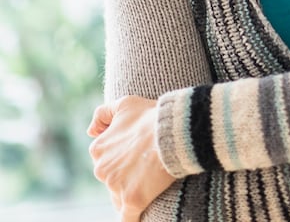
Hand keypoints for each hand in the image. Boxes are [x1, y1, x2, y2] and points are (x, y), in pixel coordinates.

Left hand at [88, 96, 173, 220]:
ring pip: (120, 197)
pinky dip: (132, 218)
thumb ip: (103, 113)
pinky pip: (128, 218)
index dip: (124, 159)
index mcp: (98, 149)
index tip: (140, 156)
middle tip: (149, 167)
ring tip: (152, 185)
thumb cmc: (151, 115)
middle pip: (113, 179)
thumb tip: (90, 131)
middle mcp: (102, 169)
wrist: (173, 130)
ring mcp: (116, 186)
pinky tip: (137, 219)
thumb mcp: (125, 104)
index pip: (107, 161)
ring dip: (133, 194)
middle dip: (128, 176)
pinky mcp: (132, 200)